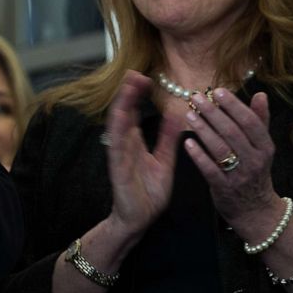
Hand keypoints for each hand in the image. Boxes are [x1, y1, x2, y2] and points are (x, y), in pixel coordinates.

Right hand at [106, 70, 185, 239]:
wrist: (140, 218)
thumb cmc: (149, 191)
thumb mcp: (164, 161)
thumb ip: (168, 139)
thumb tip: (176, 114)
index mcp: (135, 141)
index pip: (135, 111)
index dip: (138, 94)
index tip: (145, 77)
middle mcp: (124, 143)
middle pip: (124, 112)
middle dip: (128, 92)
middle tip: (135, 73)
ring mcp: (119, 153)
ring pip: (118, 123)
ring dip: (122, 104)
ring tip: (129, 86)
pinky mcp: (117, 166)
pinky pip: (117, 144)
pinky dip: (119, 128)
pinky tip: (122, 115)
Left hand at [183, 89, 279, 229]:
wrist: (256, 210)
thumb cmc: (254, 171)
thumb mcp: (261, 147)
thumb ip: (259, 121)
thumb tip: (260, 94)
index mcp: (265, 147)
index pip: (250, 122)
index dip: (234, 105)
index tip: (217, 91)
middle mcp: (254, 160)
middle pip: (233, 133)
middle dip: (213, 113)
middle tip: (196, 98)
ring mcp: (239, 175)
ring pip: (220, 149)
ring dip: (203, 130)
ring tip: (189, 114)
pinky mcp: (224, 188)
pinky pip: (210, 169)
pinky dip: (198, 155)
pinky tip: (186, 142)